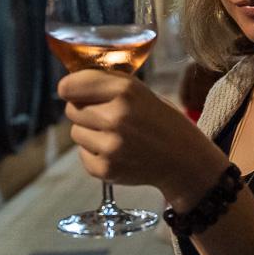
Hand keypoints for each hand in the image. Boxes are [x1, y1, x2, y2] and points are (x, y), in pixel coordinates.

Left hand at [59, 69, 226, 196]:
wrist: (184, 160)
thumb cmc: (160, 121)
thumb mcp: (140, 91)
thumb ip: (107, 85)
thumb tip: (70, 84)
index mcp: (125, 90)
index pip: (70, 86)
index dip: (71, 88)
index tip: (75, 91)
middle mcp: (115, 116)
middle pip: (71, 109)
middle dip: (84, 110)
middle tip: (107, 116)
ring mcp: (110, 145)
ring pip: (75, 132)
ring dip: (90, 133)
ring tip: (116, 135)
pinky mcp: (105, 169)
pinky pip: (82, 154)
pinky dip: (95, 154)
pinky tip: (117, 152)